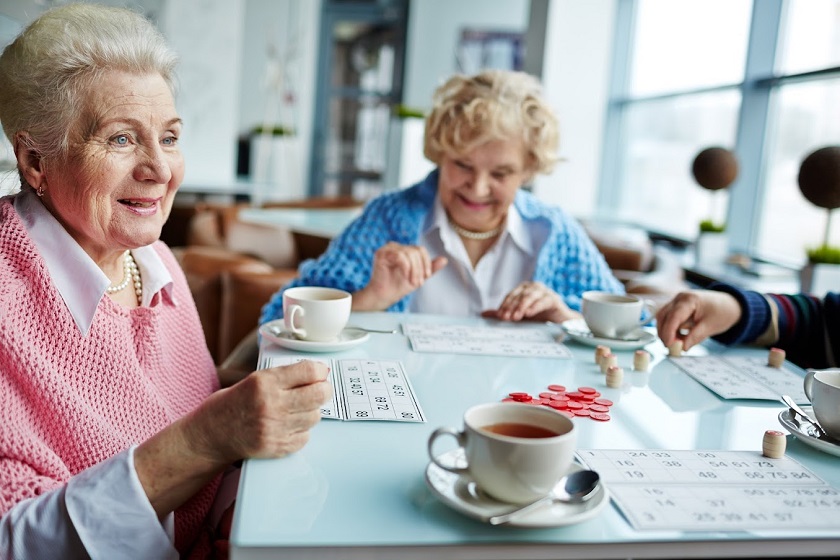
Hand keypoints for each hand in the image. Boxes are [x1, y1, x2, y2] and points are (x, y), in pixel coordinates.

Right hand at [135, 360, 331, 515]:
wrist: (210, 435)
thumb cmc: (232, 405)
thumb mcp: (254, 380)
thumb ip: (284, 376)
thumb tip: (317, 372)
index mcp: (264, 383)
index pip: (308, 371)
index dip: (320, 371)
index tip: (320, 373)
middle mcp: (271, 405)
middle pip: (318, 394)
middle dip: (324, 390)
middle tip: (320, 390)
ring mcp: (274, 428)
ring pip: (315, 417)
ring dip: (311, 412)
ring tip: (296, 410)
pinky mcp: (276, 447)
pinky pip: (305, 437)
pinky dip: (301, 431)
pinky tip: (288, 426)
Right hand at [353, 242, 446, 310]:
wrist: (385, 296)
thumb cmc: (399, 286)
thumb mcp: (419, 277)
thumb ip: (430, 268)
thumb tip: (445, 259)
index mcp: (404, 250)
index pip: (420, 249)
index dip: (426, 262)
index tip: (426, 277)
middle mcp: (395, 246)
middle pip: (416, 251)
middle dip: (420, 269)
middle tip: (418, 284)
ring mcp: (388, 249)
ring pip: (409, 253)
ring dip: (414, 270)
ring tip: (412, 282)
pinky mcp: (381, 254)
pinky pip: (400, 256)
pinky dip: (406, 267)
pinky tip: (405, 276)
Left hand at [482, 281, 579, 322]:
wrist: (559, 322)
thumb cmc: (538, 317)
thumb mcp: (519, 316)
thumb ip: (504, 313)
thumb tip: (483, 314)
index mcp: (523, 289)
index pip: (511, 296)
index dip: (504, 305)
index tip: (499, 316)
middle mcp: (533, 287)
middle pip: (519, 295)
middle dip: (512, 307)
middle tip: (506, 318)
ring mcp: (544, 291)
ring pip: (530, 296)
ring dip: (522, 306)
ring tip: (516, 317)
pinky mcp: (553, 299)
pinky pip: (543, 301)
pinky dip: (536, 306)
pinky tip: (529, 313)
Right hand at [655, 290, 741, 350]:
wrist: (728, 305)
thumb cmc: (721, 312)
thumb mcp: (711, 326)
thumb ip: (695, 337)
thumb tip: (682, 347)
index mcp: (690, 299)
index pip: (674, 316)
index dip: (668, 331)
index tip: (669, 344)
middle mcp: (680, 298)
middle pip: (663, 316)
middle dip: (665, 333)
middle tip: (671, 348)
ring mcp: (677, 301)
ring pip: (662, 318)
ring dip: (666, 331)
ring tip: (677, 343)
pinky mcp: (676, 307)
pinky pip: (667, 318)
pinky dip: (670, 329)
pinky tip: (678, 337)